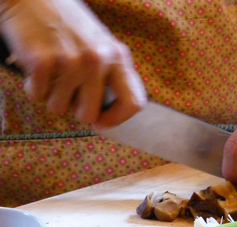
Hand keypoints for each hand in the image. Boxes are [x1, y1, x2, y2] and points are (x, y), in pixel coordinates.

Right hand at [0, 0, 145, 127]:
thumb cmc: (68, 25)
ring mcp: (71, 62)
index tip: (101, 122)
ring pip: (59, 108)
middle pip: (88, 115)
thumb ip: (110, 75)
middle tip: (67, 90)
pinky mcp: (43, 62)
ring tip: (52, 72)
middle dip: (74, 109)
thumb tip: (110, 114)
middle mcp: (98, 60)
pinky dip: (33, 87)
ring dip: (51, 96)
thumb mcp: (101, 45)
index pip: (134, 103)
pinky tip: (37, 66)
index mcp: (118, 57)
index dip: (117, 119)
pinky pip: (36, 96)